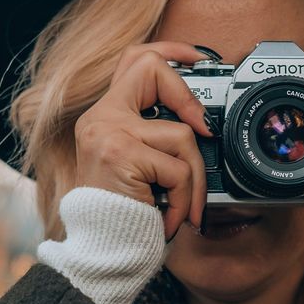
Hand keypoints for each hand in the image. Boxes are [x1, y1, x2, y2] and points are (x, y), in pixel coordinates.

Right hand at [72, 40, 212, 240]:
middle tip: (203, 130)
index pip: (134, 59)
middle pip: (151, 69)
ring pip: (181, 135)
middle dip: (187, 96)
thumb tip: (201, 122)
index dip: (170, 51)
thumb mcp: (137, 168)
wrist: (102, 253)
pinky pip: (178, 169)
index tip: (198, 58)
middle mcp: (100, 118)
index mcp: (103, 117)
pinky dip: (185, 200)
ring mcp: (109, 133)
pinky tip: (173, 218)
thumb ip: (153, 137)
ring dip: (193, 180)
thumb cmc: (123, 216)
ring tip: (183, 207)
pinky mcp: (122, 155)